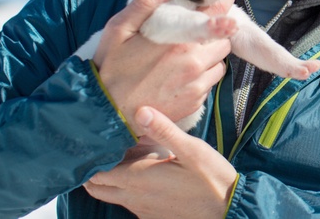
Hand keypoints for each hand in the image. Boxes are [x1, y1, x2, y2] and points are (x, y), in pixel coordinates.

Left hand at [84, 106, 237, 218]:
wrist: (228, 210)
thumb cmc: (211, 179)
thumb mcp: (192, 149)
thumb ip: (164, 130)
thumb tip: (141, 110)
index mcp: (138, 180)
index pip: (97, 174)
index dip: (92, 158)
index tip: (96, 141)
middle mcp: (134, 199)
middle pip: (97, 188)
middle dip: (94, 170)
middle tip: (105, 149)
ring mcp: (143, 210)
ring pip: (113, 195)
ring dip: (112, 178)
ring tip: (127, 156)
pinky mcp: (153, 216)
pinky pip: (130, 202)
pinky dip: (128, 188)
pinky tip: (147, 172)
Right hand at [93, 0, 232, 133]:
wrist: (107, 113)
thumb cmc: (111, 69)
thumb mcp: (119, 30)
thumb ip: (146, 3)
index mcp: (178, 41)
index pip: (215, 17)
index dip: (222, 6)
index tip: (225, 0)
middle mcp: (193, 63)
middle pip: (224, 41)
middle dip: (215, 35)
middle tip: (199, 35)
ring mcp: (196, 85)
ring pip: (220, 64)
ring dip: (211, 58)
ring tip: (189, 57)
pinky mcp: (195, 103)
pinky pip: (210, 84)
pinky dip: (203, 78)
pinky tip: (183, 76)